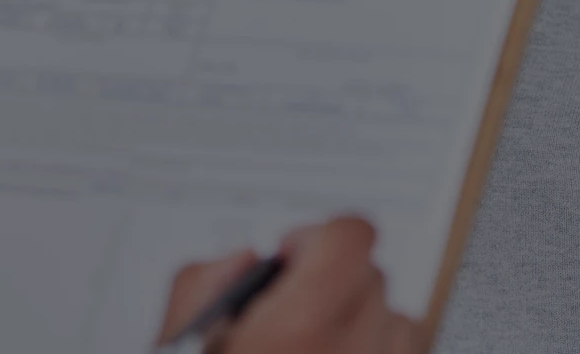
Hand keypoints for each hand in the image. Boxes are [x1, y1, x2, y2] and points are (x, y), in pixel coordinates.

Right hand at [159, 217, 421, 353]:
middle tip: (289, 308)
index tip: (290, 256)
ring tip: (313, 342)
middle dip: (332, 280)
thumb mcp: (177, 338)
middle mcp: (351, 351)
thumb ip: (202, 285)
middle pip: (369, 273)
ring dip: (359, 317)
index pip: (350, 236)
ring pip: (393, 315)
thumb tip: (245, 258)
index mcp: (298, 330)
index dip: (318, 237)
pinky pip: (402, 348)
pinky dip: (375, 348)